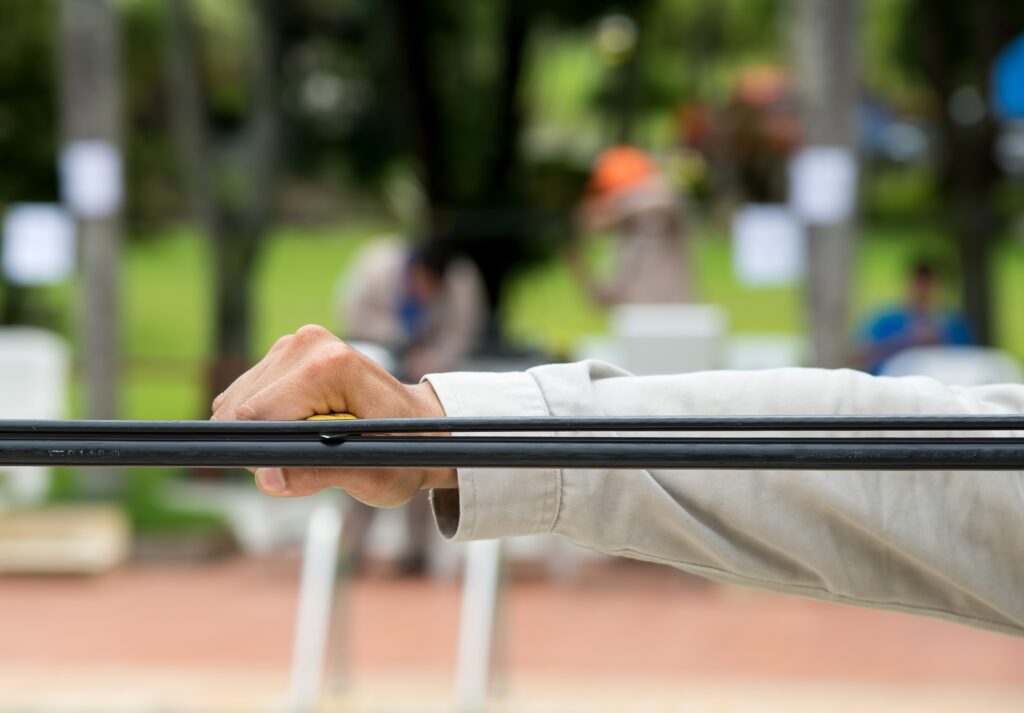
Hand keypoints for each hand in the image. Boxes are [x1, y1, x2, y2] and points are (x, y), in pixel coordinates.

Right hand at [211, 325, 455, 503]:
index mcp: (330, 365)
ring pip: (235, 405)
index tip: (282, 477)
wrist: (422, 426)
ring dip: (262, 436)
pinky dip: (263, 424)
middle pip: (241, 410)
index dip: (260, 454)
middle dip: (262, 447)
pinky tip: (298, 430)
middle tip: (306, 463)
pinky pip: (244, 399)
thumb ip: (317, 475)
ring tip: (309, 445)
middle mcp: (307, 343)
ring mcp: (293, 344)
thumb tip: (268, 479)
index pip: (258, 415)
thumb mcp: (372, 475)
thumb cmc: (405, 450)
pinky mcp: (283, 353)